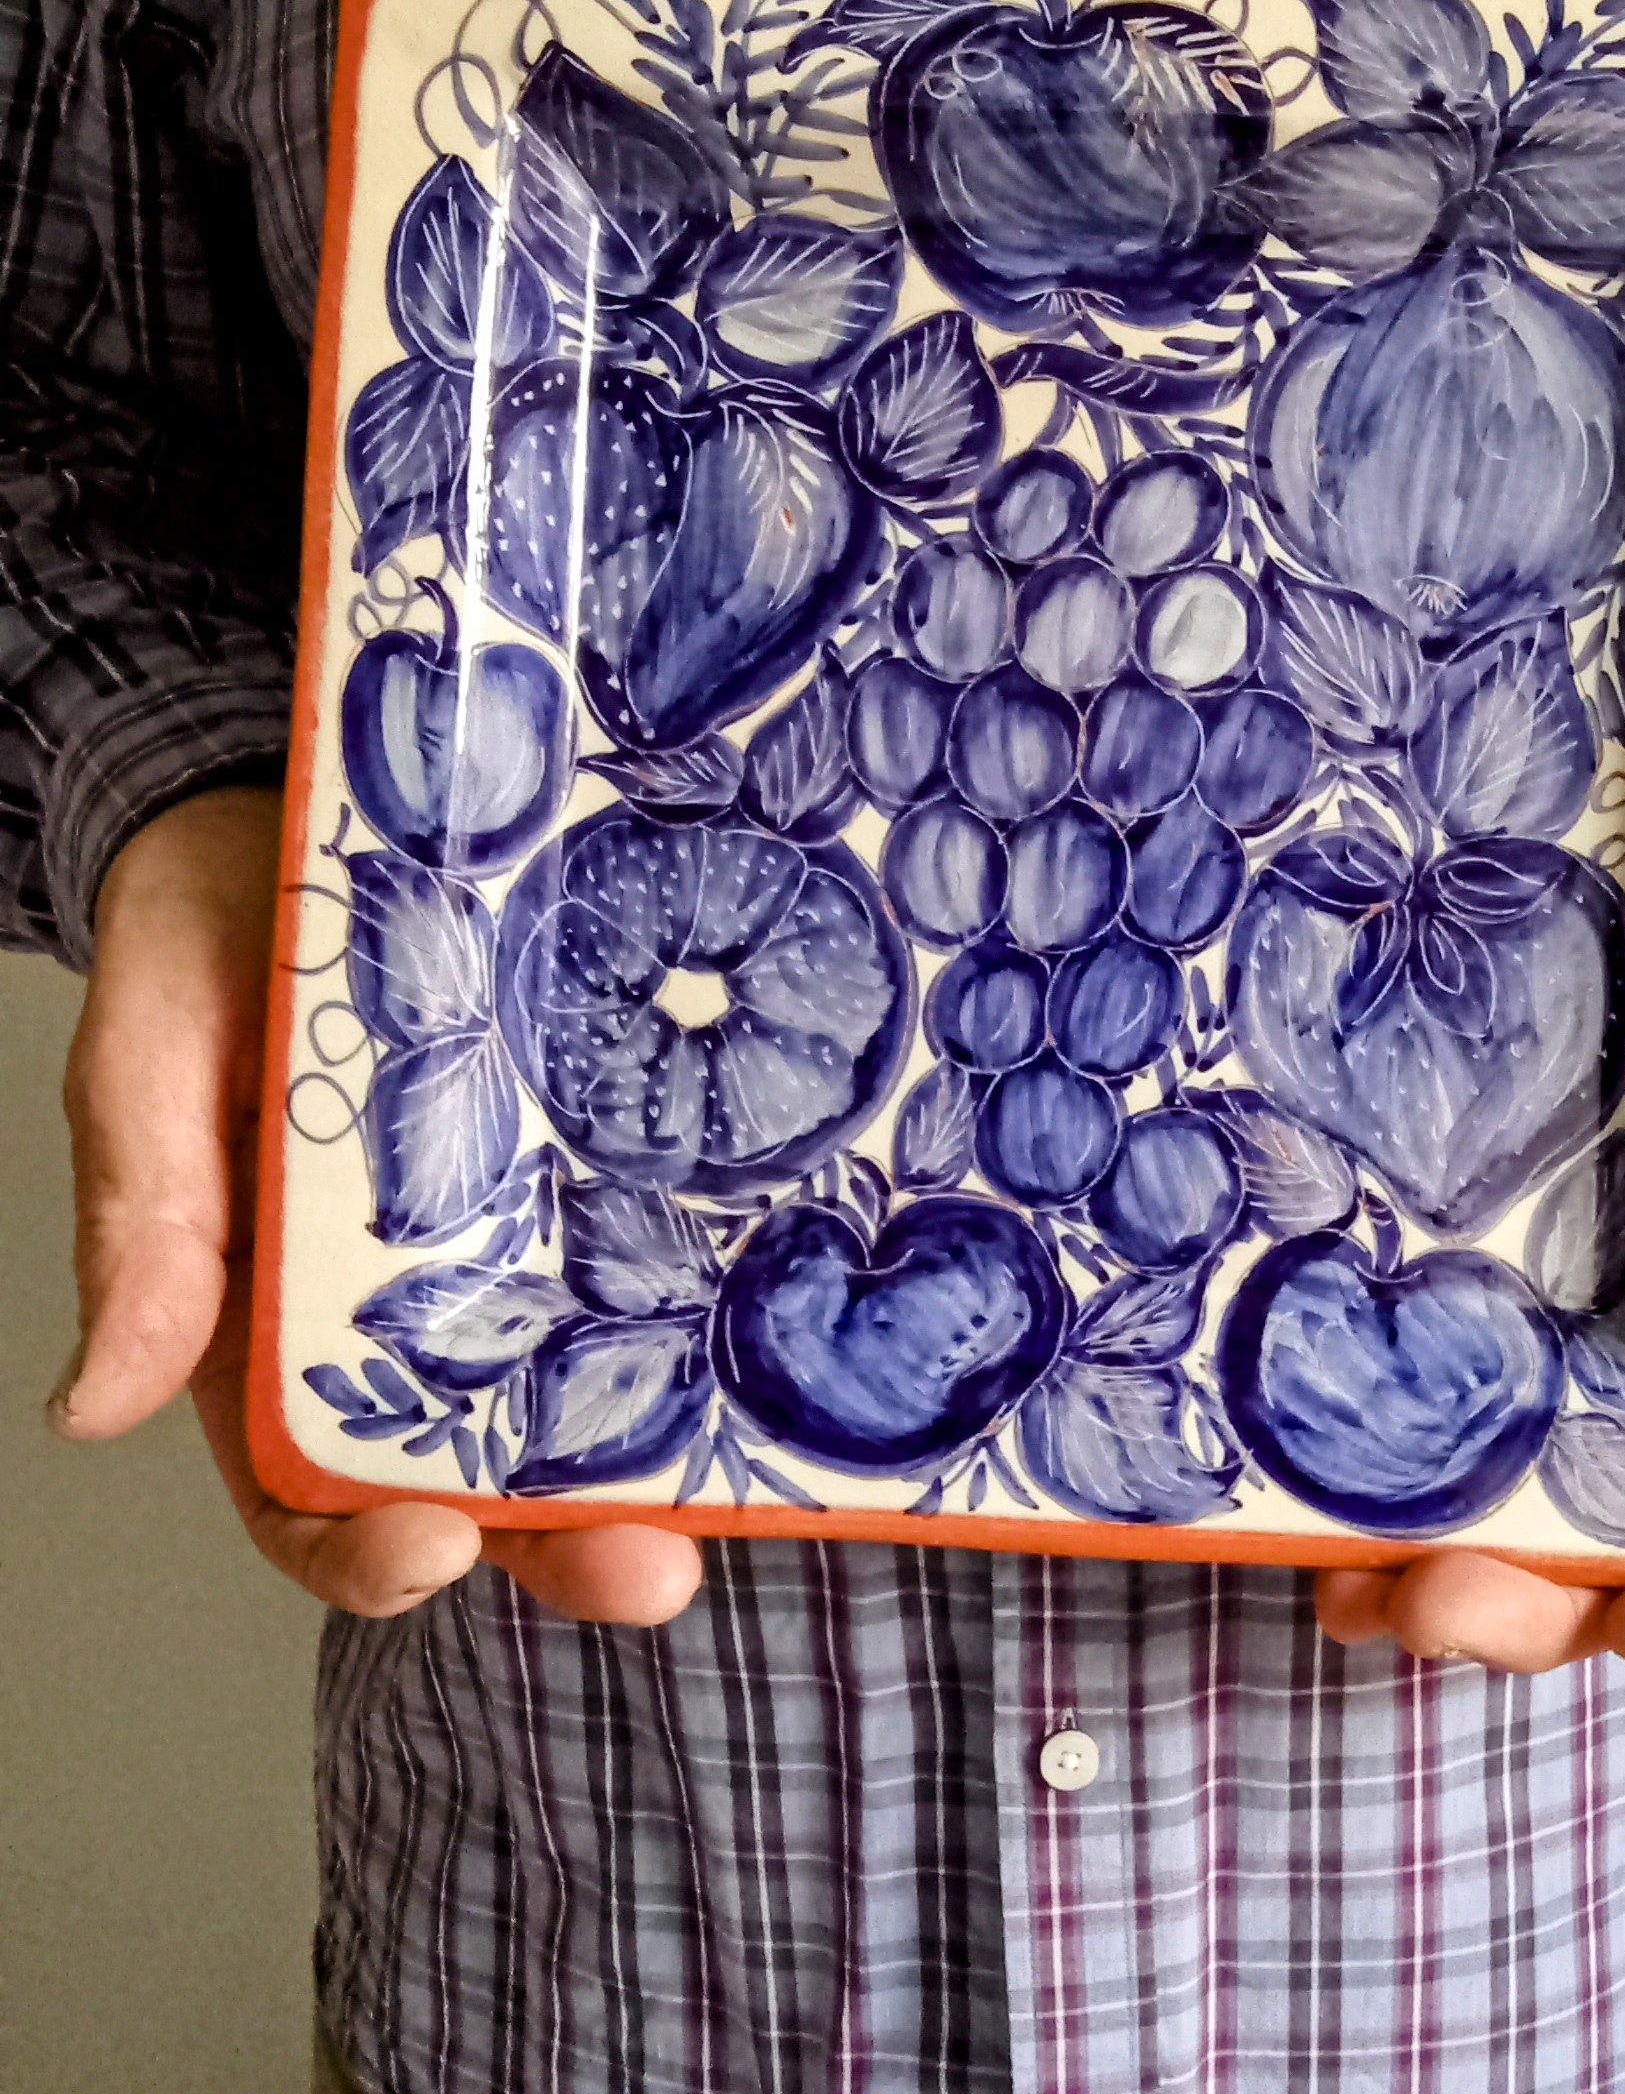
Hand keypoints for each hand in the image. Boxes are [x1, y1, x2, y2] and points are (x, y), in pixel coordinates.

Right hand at [48, 785, 703, 1625]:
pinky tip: (780, 1329)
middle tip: (644, 1566)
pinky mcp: (608, 1161)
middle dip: (562, 1540)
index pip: (310, 1481)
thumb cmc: (211, 931)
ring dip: (664, 1454)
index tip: (427, 1552)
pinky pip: (664, 1249)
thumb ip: (143, 1216)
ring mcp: (528, 1235)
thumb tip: (96, 1402)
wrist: (314, 806)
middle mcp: (416, 1303)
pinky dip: (718, 1306)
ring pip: (597, 1379)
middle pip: (486, 1468)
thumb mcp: (152, 1056)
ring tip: (739, 1486)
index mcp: (277, 1317)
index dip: (363, 1545)